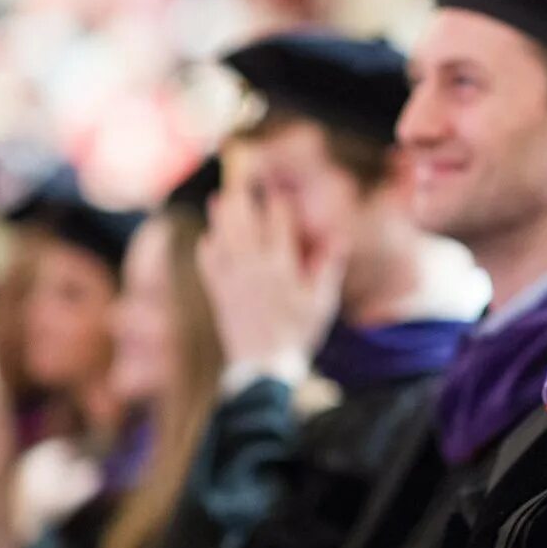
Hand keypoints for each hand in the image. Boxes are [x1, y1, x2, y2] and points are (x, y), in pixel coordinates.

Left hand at [195, 186, 347, 368]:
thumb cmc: (299, 333)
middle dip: (242, 199)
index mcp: (281, 267)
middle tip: (239, 180)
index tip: (277, 190)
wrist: (264, 367)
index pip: (278, 223)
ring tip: (219, 198)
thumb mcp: (321, 303)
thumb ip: (327, 268)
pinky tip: (210, 238)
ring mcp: (232, 279)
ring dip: (221, 217)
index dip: (277, 203)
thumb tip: (339, 238)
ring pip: (223, 237)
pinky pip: (208, 263)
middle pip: (244, 222)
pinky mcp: (218, 292)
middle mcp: (253, 267)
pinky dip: (207, 247)